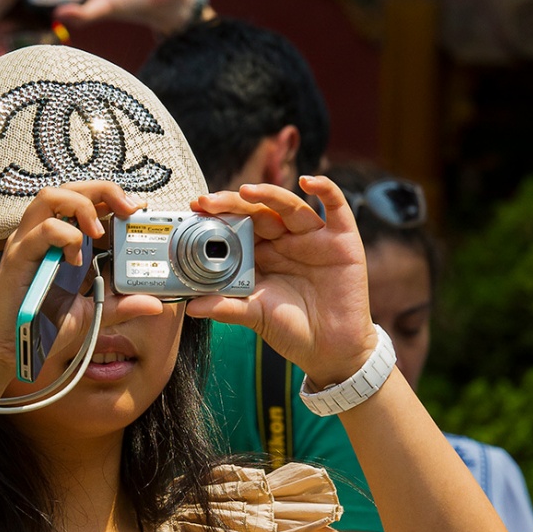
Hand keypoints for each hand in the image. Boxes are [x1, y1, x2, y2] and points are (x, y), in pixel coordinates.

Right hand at [0, 182, 145, 372]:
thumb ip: (121, 305)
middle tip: (128, 209)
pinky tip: (76, 261)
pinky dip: (65, 237)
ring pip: (50, 195)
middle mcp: (43, 234)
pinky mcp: (18, 256)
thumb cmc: (41, 327)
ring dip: (81, 206)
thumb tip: (155, 304)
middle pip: (70, 187)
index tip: (137, 209)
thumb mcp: (92, 314)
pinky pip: (43, 229)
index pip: (85, 200)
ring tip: (98, 233)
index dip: (111, 197)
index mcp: (61, 241)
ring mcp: (28, 242)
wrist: (9, 349)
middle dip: (103, 190)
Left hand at [187, 178, 377, 388]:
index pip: (238, 226)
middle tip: (207, 202)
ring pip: (289, 205)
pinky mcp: (342, 239)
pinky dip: (325, 189)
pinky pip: (336, 207)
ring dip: (268, 194)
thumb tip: (190, 306)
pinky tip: (309, 182)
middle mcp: (286, 241)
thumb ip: (226, 307)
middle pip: (258, 211)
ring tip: (246, 192)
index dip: (217, 217)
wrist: (330, 349)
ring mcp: (313, 238)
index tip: (194, 211)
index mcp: (262, 255)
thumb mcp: (255, 316)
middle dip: (232, 203)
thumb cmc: (292, 329)